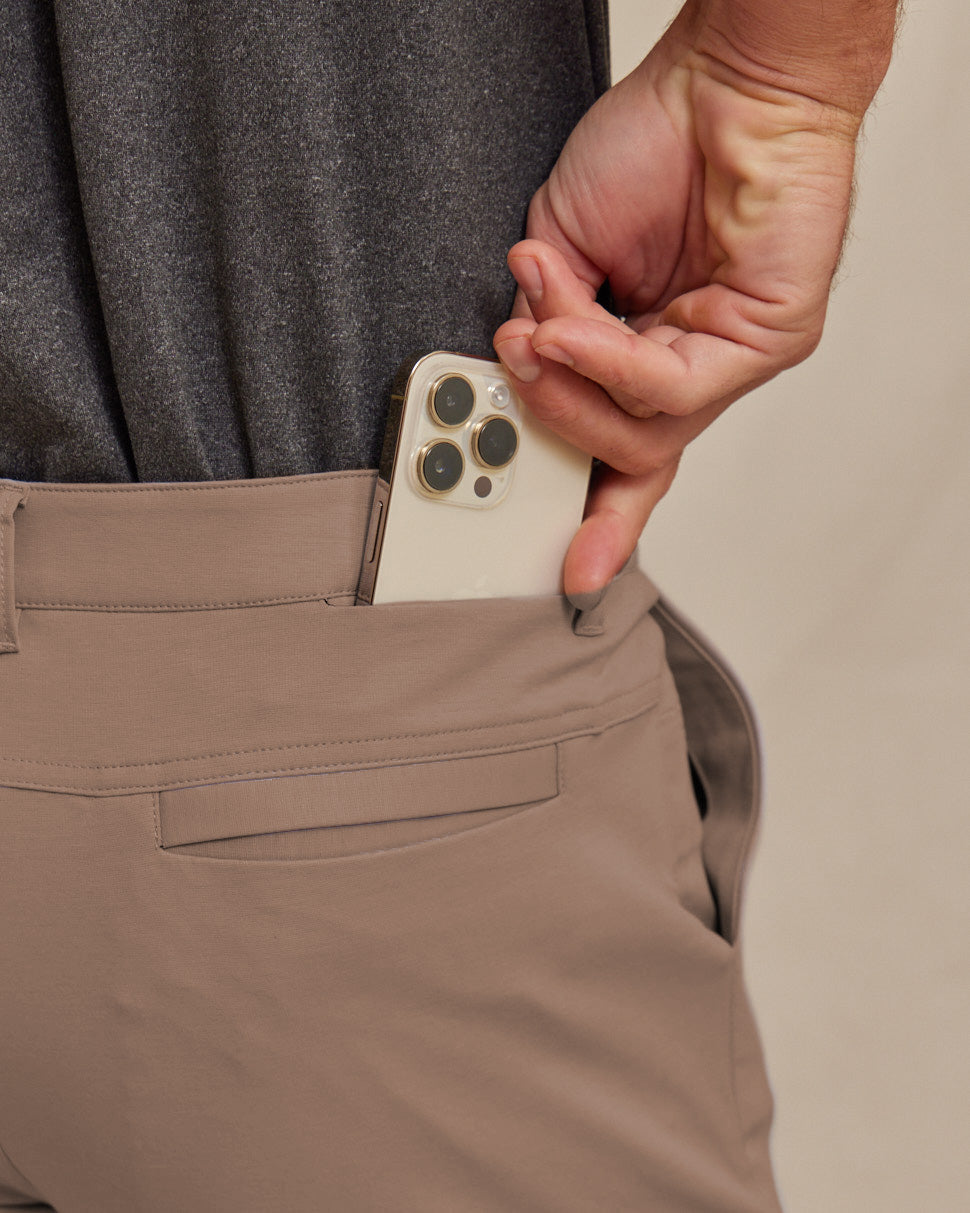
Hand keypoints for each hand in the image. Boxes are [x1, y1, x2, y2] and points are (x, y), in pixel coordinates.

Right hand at [494, 4, 890, 597]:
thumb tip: (525, 366)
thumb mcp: (558, 255)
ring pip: (647, 436)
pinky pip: (676, 391)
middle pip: (626, 458)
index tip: (566, 571)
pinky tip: (569, 327)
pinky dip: (608, 363)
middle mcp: (690, 371)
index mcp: (644, 358)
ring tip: (534, 334)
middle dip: (552, 431)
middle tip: (509, 379)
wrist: (717, 81)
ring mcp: (731, 360)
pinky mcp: (768, 340)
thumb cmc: (649, 150)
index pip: (619, 454)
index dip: (591, 515)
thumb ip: (547, 325)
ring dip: (572, 391)